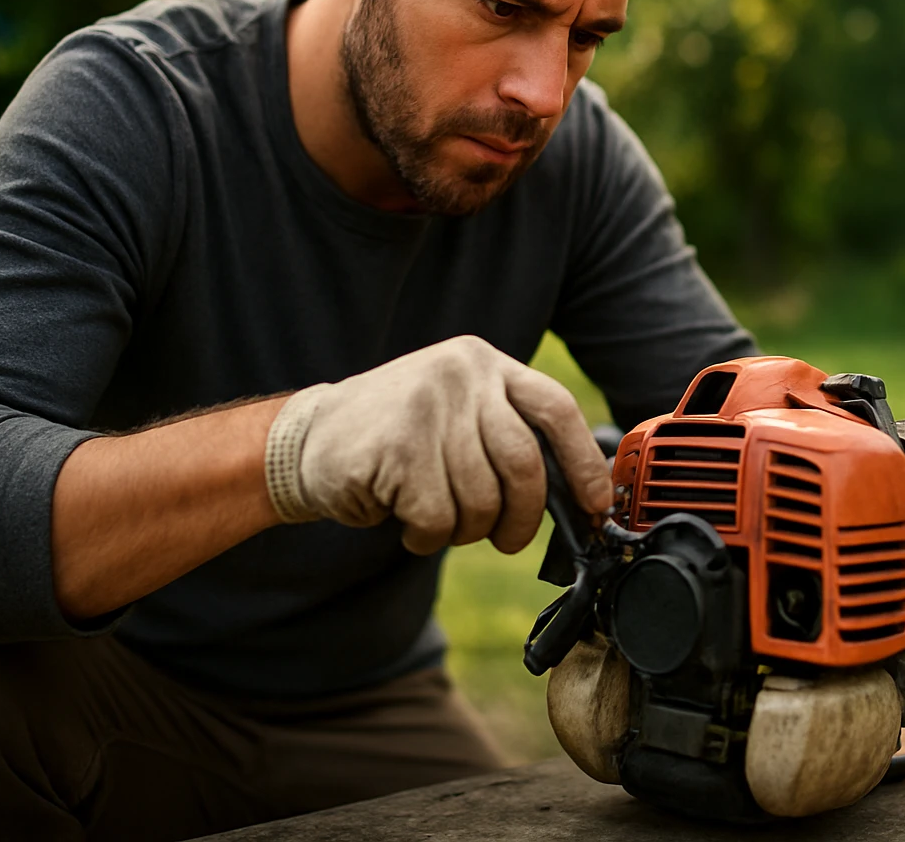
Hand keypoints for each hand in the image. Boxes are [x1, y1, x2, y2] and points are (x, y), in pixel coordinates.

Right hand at [264, 336, 611, 554]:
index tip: (596, 504)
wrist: (308, 439)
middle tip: (507, 540)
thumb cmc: (398, 438)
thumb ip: (510, 437)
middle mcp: (461, 375)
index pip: (556, 409)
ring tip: (437, 519)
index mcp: (485, 364)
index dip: (583, 463)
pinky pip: (438, 517)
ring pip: (481, 500)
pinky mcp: (397, 448)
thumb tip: (580, 495)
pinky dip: (427, 536)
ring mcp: (427, 407)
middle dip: (523, 518)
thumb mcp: (458, 414)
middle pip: (524, 465)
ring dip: (464, 530)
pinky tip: (406, 522)